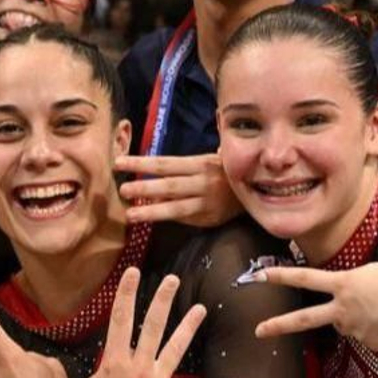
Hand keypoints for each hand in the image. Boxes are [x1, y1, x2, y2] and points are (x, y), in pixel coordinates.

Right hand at [72, 269, 205, 377]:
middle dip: (162, 300)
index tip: (132, 273)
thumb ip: (112, 368)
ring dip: (187, 326)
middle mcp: (137, 370)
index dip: (126, 293)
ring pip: (174, 348)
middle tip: (171, 279)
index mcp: (113, 363)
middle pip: (153, 326)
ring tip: (200, 308)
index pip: (120, 319)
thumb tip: (124, 361)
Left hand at [115, 153, 241, 226]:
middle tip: (123, 190)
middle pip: (168, 185)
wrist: (258, 191)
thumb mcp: (211, 159)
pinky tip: (151, 218)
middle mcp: (203, 183)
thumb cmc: (227, 171)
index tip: (120, 163)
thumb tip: (154, 167)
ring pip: (175, 207)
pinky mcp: (209, 218)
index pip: (165, 163)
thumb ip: (184, 164)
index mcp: (200, 163)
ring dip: (151, 211)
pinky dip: (168, 217)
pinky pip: (185, 218)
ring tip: (130, 215)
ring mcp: (206, 202)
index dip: (142, 163)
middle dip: (144, 187)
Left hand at [252, 258, 377, 351]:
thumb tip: (364, 292)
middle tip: (258, 331)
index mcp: (343, 284)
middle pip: (304, 319)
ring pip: (349, 323)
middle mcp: (342, 310)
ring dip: (362, 317)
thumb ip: (364, 279)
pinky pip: (370, 335)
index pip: (305, 278)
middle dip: (278, 325)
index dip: (280, 275)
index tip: (259, 275)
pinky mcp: (369, 345)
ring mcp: (354, 330)